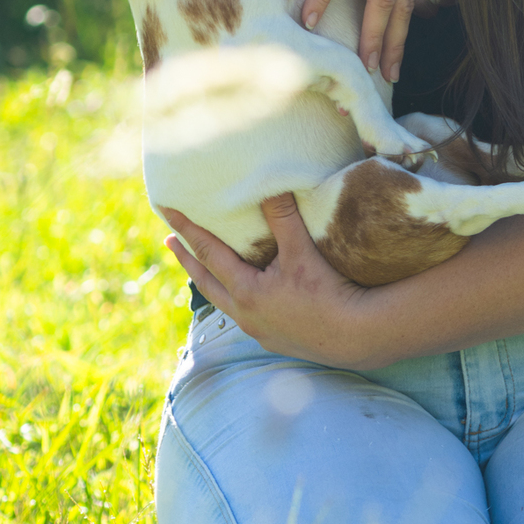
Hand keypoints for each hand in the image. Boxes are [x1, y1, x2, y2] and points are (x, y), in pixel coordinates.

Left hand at [162, 198, 382, 367]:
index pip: (207, 253)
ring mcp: (258, 330)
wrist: (356, 337)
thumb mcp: (302, 252)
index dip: (186, 230)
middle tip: (170, 242)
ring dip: (211, 282)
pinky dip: (236, 301)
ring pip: (224, 303)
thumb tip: (269, 184)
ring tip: (203, 270)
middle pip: (206, 282)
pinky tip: (246, 297)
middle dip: (187, 260)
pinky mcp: (275, 340)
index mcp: (245, 291)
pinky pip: (245, 317)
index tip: (166, 212)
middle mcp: (245, 314)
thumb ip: (283, 218)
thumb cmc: (329, 292)